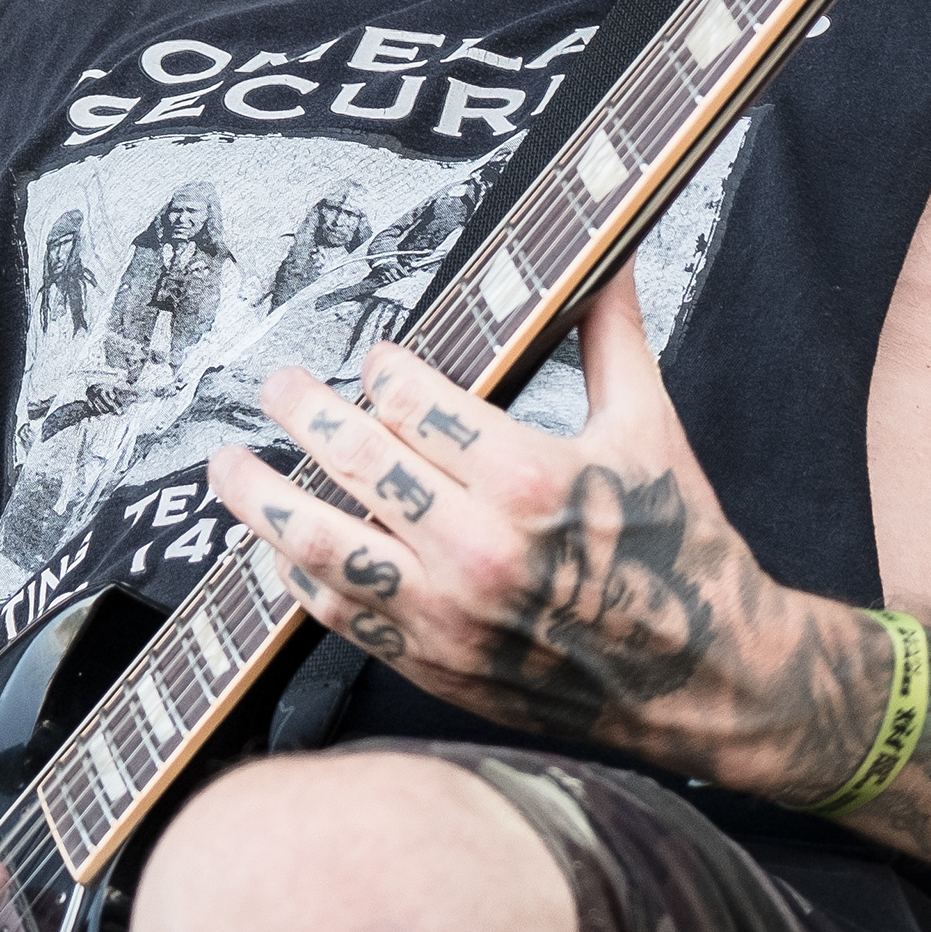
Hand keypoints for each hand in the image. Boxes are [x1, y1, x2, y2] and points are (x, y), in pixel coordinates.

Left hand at [204, 265, 842, 781]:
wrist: (702, 679)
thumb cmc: (679, 545)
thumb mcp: (649, 427)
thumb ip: (609, 333)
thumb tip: (602, 252)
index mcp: (528, 478)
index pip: (410, 402)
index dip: (380, 372)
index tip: (375, 363)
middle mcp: (477, 548)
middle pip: (353, 461)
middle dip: (301, 413)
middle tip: (277, 387)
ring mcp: (447, 613)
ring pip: (322, 543)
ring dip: (262, 500)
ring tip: (228, 468)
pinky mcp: (433, 661)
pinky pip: (340, 612)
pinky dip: (297, 575)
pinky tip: (277, 548)